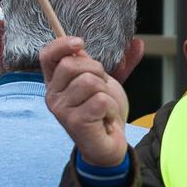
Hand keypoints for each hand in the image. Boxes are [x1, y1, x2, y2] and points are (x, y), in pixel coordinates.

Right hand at [43, 35, 128, 166]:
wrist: (109, 144)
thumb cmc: (104, 113)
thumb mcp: (109, 83)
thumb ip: (120, 63)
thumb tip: (138, 43)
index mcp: (56, 83)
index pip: (47, 55)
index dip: (61, 44)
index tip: (80, 43)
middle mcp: (53, 96)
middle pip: (71, 64)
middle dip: (96, 71)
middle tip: (101, 89)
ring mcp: (62, 110)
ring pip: (89, 81)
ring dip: (106, 93)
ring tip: (104, 108)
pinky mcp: (75, 122)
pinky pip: (100, 100)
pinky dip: (111, 108)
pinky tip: (106, 118)